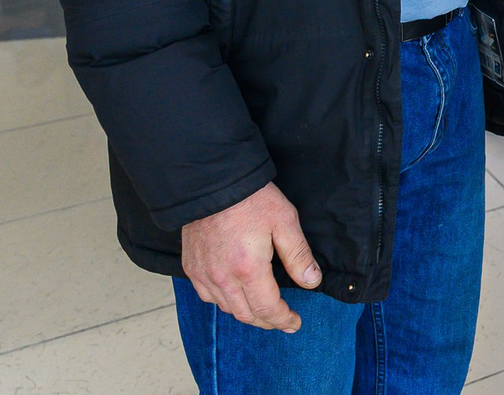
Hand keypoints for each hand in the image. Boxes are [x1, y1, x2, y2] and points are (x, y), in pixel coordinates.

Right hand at [180, 182, 321, 332]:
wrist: (211, 181)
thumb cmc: (251, 198)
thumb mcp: (285, 221)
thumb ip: (298, 256)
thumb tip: (312, 281)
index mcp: (248, 269)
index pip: (267, 309)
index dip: (283, 320)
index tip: (294, 323)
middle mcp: (223, 277)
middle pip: (246, 314)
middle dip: (267, 321)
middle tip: (282, 321)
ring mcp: (204, 273)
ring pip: (226, 308)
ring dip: (246, 313)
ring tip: (262, 310)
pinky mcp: (191, 266)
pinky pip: (207, 296)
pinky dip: (224, 302)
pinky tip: (234, 296)